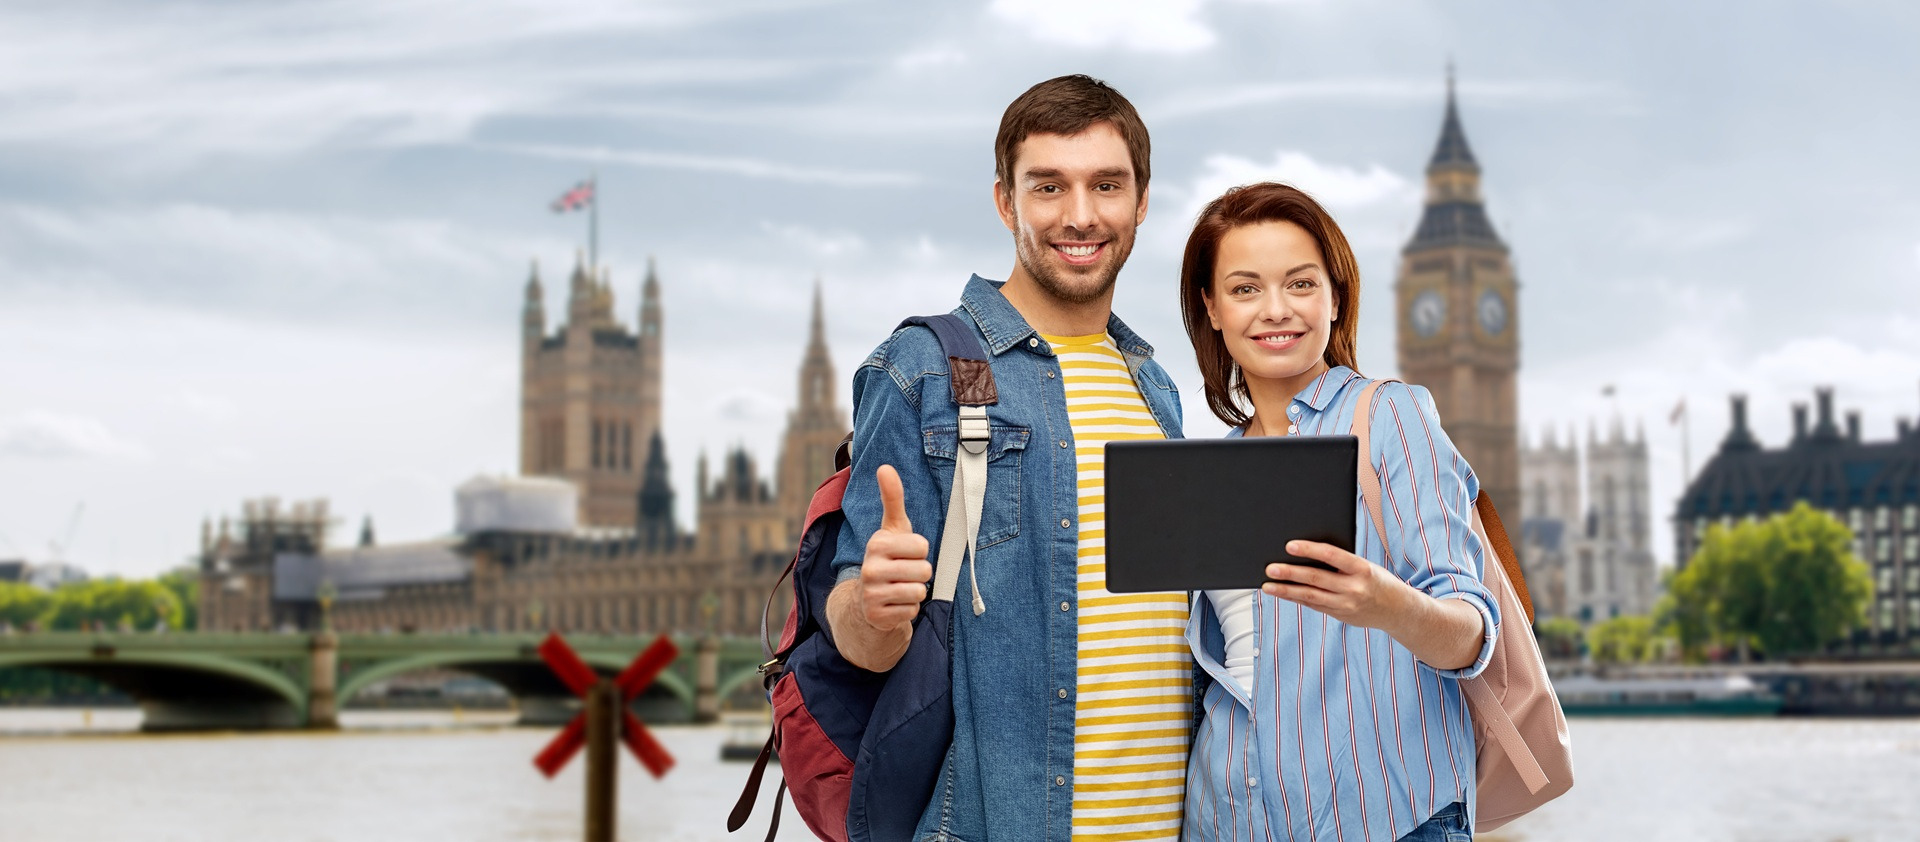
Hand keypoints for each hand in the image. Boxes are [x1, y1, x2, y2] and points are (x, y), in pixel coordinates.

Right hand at [857, 464, 932, 632]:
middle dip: (920, 574)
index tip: (906, 553)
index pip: (922, 547)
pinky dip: (907, 609)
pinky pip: (911, 612)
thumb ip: (892, 498)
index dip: (920, 552)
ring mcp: (872, 594)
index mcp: (877, 544)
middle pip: (924, 571)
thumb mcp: (892, 528)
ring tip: (900, 588)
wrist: (865, 601)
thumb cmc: (887, 558)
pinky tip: (894, 604)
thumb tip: (885, 467)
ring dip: (915, 592)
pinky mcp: (877, 616)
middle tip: (904, 573)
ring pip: (919, 592)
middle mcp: (870, 569)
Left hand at [1261, 540, 1416, 632]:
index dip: (1309, 549)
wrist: (1398, 610)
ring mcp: (1347, 604)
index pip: (1331, 555)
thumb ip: (1340, 563)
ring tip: (1268, 585)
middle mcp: (1354, 588)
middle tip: (1270, 568)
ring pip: (1311, 596)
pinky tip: (1283, 593)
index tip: (1289, 545)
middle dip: (1290, 573)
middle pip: (1316, 578)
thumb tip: (1306, 555)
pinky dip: (1297, 598)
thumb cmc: (1376, 580)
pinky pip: (1315, 605)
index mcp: (1362, 569)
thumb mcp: (1365, 566)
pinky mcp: (1341, 615)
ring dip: (1286, 590)